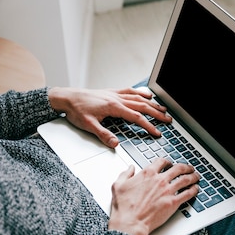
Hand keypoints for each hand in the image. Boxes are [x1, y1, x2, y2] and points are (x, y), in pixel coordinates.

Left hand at [48, 87, 170, 146]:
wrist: (66, 97)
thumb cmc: (76, 110)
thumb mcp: (88, 126)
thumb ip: (103, 135)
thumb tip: (116, 144)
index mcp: (113, 107)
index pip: (136, 117)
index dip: (148, 126)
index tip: (157, 132)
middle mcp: (116, 98)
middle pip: (142, 106)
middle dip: (156, 113)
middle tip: (168, 119)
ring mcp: (115, 94)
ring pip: (138, 97)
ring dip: (152, 103)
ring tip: (163, 108)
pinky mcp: (111, 92)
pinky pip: (130, 90)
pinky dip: (140, 92)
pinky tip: (146, 94)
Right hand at [107, 158, 199, 234]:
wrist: (130, 222)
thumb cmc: (123, 207)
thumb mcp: (118, 185)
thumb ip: (125, 174)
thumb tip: (130, 168)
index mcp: (147, 174)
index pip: (161, 162)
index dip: (167, 161)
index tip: (169, 163)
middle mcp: (160, 180)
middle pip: (178, 168)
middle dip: (185, 167)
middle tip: (189, 168)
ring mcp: (168, 191)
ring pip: (185, 179)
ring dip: (192, 176)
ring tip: (196, 176)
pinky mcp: (173, 203)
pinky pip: (187, 194)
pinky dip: (193, 190)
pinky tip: (196, 189)